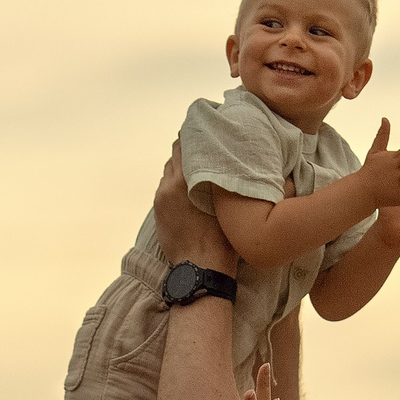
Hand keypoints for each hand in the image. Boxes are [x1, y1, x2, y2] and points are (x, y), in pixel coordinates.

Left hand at [153, 140, 235, 272]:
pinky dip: (173, 185)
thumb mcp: (230, 204)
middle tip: (202, 150)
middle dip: (186, 151)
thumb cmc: (222, 239)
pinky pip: (164, 188)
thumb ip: (228, 180)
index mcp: (188, 178)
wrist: (199, 268)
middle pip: (174, 154)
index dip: (194, 135)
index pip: (184, 143)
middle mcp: (170, 184)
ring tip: (195, 172)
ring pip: (168, 172)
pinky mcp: (158, 210)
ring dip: (179, 169)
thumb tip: (241, 167)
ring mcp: (161, 197)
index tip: (204, 132)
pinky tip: (187, 192)